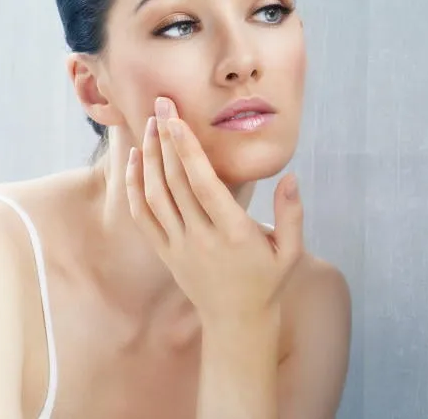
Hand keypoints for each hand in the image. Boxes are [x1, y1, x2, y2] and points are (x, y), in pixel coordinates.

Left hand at [125, 97, 304, 328]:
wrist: (237, 323)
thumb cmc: (268, 281)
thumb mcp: (292, 251)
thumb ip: (292, 213)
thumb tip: (290, 176)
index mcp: (234, 233)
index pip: (204, 185)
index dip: (187, 150)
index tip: (176, 119)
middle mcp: (202, 238)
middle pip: (175, 183)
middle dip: (165, 140)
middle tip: (159, 105)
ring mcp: (180, 247)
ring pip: (155, 196)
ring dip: (149, 158)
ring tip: (148, 126)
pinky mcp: (166, 254)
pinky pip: (144, 217)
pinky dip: (135, 187)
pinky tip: (135, 161)